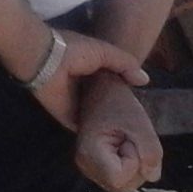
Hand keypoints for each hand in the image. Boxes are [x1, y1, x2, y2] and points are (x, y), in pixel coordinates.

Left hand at [30, 30, 149, 129]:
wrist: (47, 61)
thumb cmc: (74, 51)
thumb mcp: (105, 52)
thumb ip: (125, 64)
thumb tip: (145, 81)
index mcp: (92, 72)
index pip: (111, 85)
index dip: (124, 93)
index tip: (141, 104)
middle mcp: (85, 90)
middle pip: (104, 104)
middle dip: (117, 112)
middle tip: (138, 123)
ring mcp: (76, 105)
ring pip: (96, 117)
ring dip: (107, 125)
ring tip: (129, 135)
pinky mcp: (68, 117)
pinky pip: (83, 127)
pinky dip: (94, 132)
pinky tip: (110, 140)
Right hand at [72, 75, 161, 191]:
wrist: (98, 88)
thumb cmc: (116, 101)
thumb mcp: (140, 123)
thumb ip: (151, 152)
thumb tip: (153, 176)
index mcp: (89, 153)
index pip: (119, 178)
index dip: (133, 161)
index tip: (127, 138)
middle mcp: (85, 165)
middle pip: (122, 187)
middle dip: (136, 166)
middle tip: (129, 139)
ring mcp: (88, 167)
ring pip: (123, 185)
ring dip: (135, 165)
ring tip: (126, 140)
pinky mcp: (96, 166)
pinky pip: (120, 178)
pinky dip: (129, 165)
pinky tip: (123, 146)